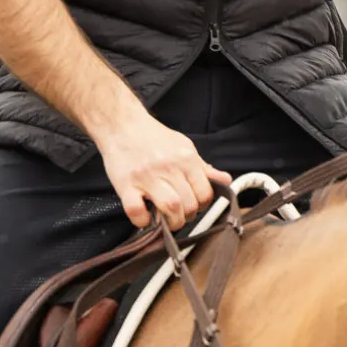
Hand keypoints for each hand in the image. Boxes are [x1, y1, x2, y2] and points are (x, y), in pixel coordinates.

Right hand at [99, 110, 230, 228]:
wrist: (122, 124)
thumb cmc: (153, 138)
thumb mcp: (184, 147)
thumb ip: (203, 167)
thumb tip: (224, 180)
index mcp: (186, 159)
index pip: (205, 193)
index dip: (202, 205)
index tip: (194, 205)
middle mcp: (168, 167)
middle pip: (189, 204)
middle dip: (187, 216)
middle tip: (179, 214)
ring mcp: (146, 177)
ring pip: (170, 207)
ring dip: (171, 221)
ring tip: (167, 219)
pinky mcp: (125, 185)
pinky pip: (136, 211)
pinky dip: (142, 220)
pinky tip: (145, 217)